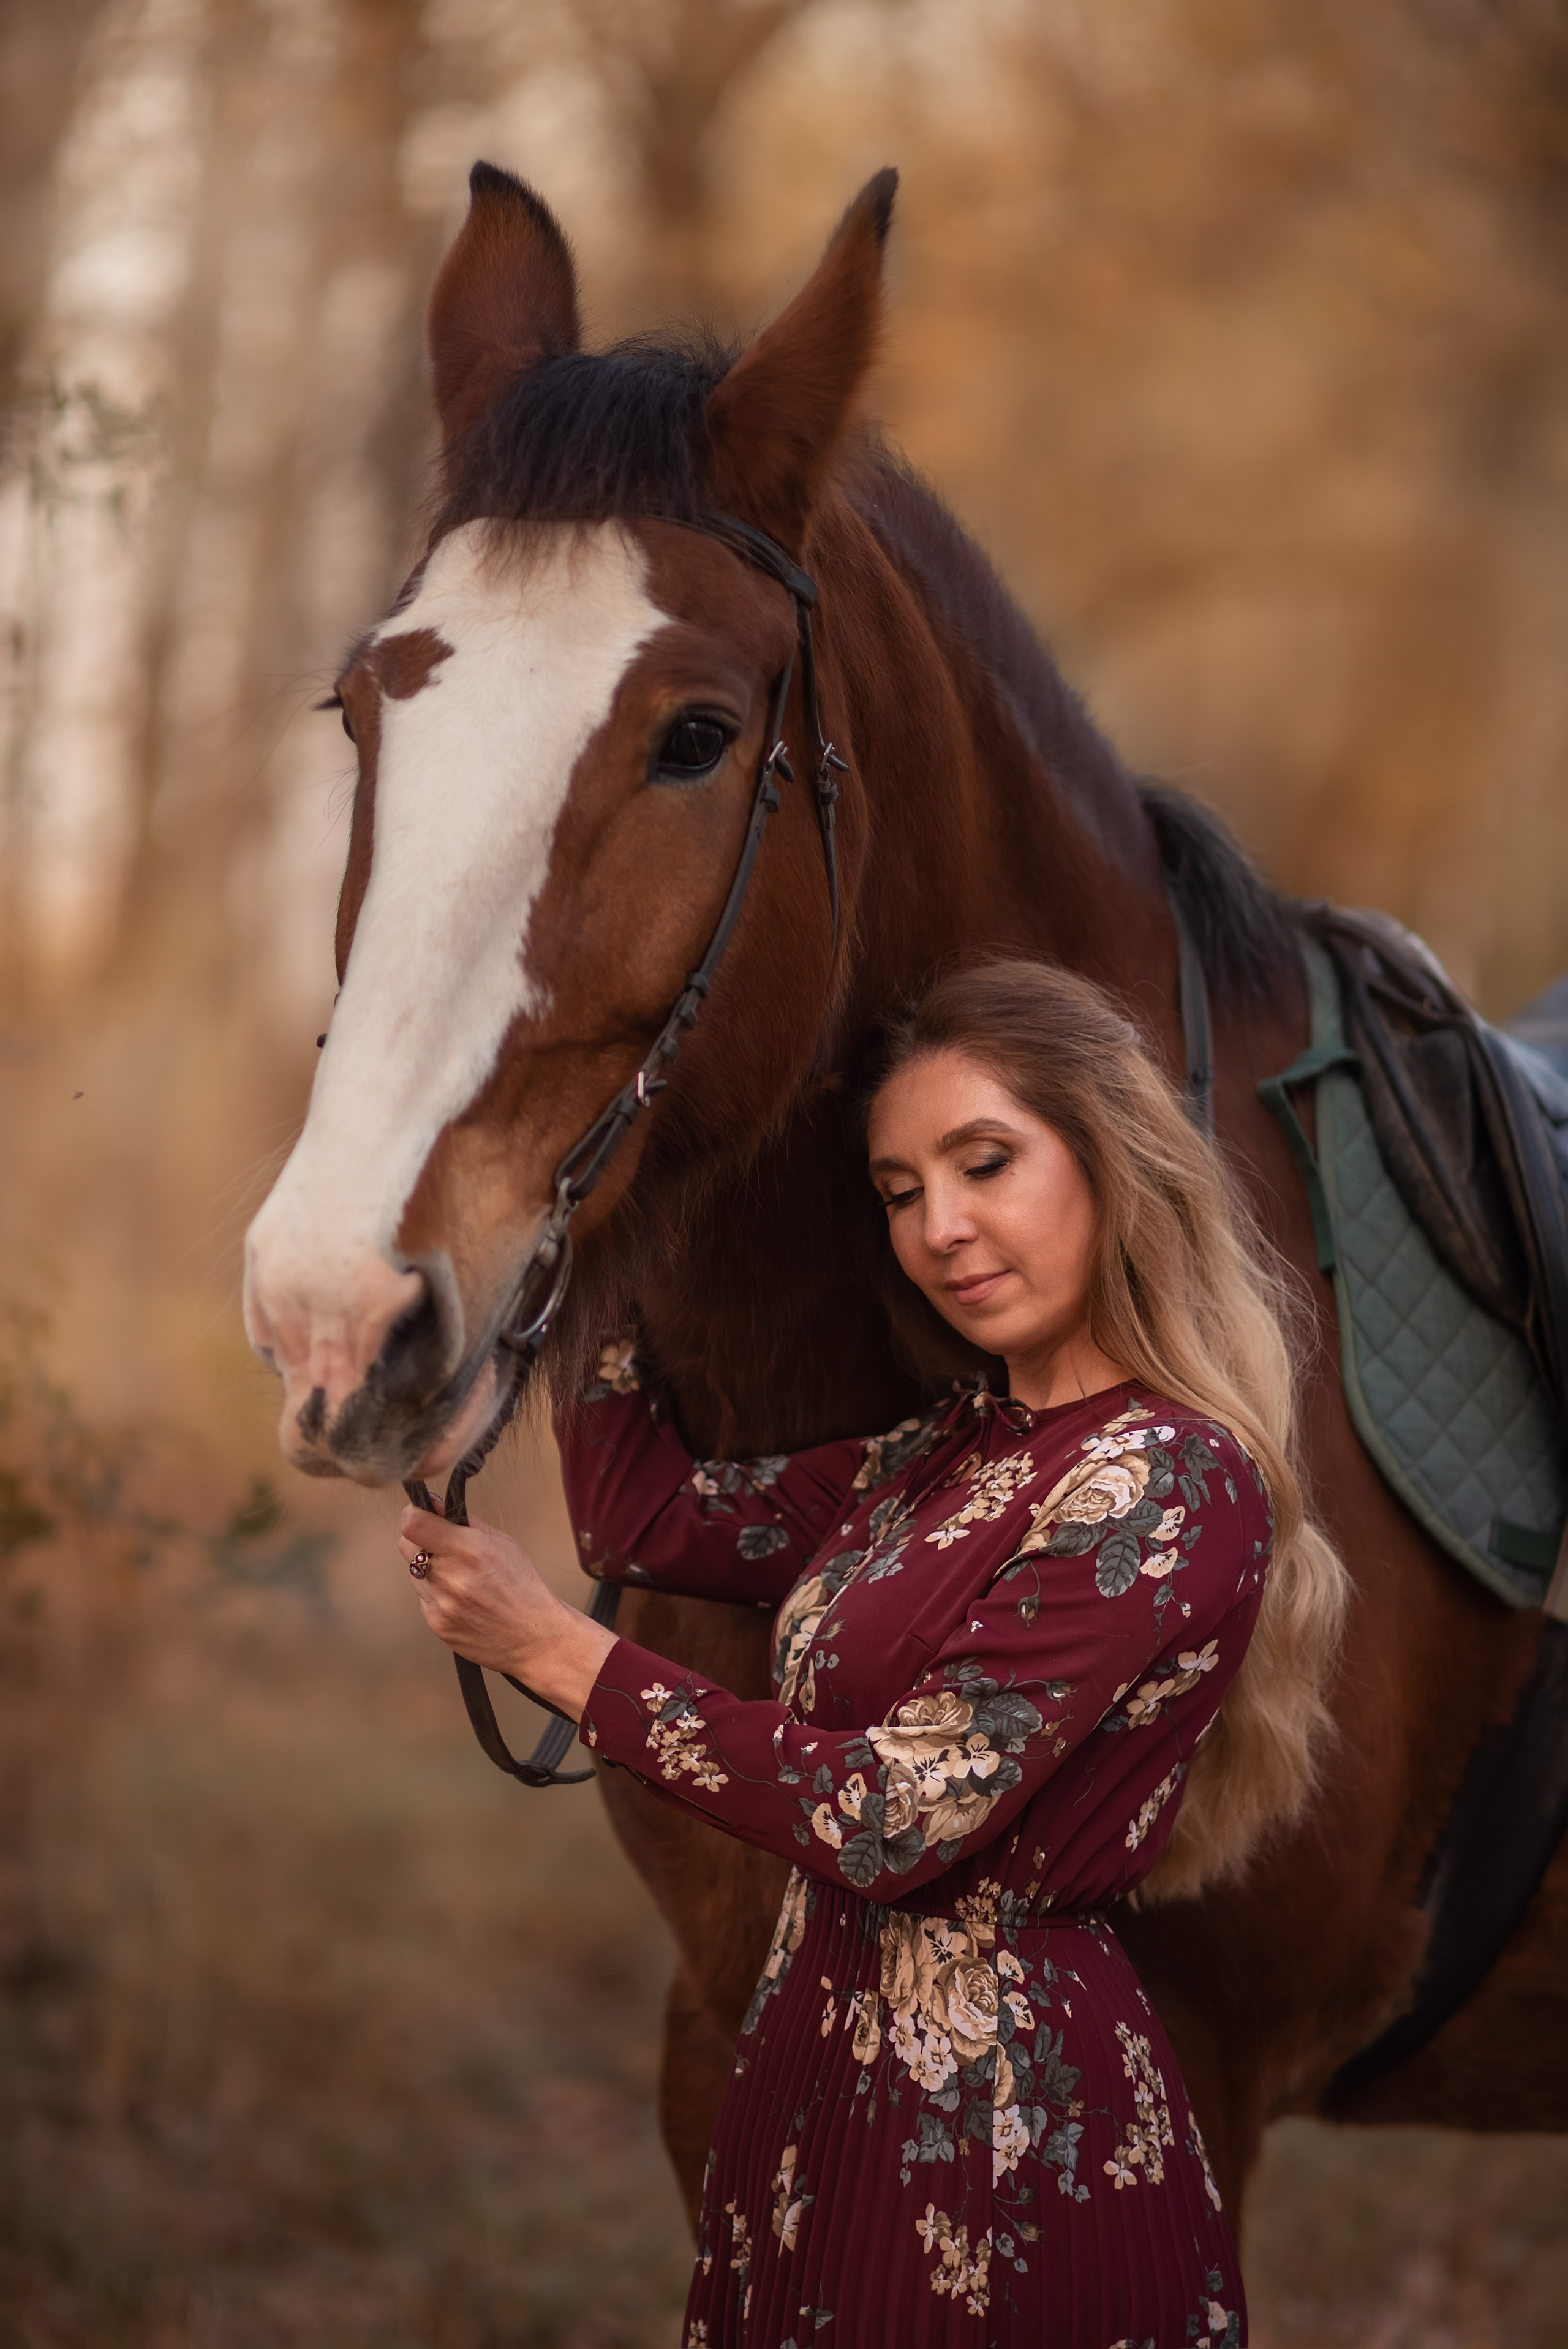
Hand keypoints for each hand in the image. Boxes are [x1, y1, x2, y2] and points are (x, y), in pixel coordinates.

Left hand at [398, 1504, 616, 1718]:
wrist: (535, 1637)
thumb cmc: (524, 1586)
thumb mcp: (504, 1543)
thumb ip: (466, 1523)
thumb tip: (433, 1505)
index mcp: (470, 1550)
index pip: (412, 1524)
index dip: (413, 1514)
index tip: (422, 1514)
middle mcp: (450, 1577)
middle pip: (406, 1545)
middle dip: (420, 1539)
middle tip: (442, 1545)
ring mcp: (441, 1604)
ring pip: (413, 1572)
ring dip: (430, 1569)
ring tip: (461, 1578)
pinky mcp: (437, 1624)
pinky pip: (424, 1599)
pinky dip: (437, 1595)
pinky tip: (463, 1601)